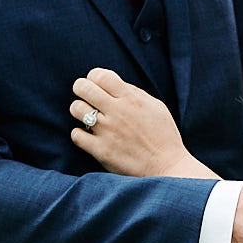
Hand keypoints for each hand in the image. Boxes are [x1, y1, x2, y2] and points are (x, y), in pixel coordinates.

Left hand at [70, 68, 210, 177]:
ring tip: (87, 116)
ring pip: (76, 108)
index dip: (94, 76)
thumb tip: (113, 84)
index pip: (101, 75)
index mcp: (131, 99)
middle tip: (85, 95)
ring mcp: (107, 131)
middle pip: (83, 87)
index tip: (95, 83)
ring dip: (79, 110)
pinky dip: (79, 134)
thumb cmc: (163, 136)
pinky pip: (76, 135)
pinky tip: (88, 135)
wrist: (167, 167)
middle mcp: (117, 112)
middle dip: (81, 87)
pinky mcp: (101, 151)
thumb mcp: (156, 106)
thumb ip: (134, 93)